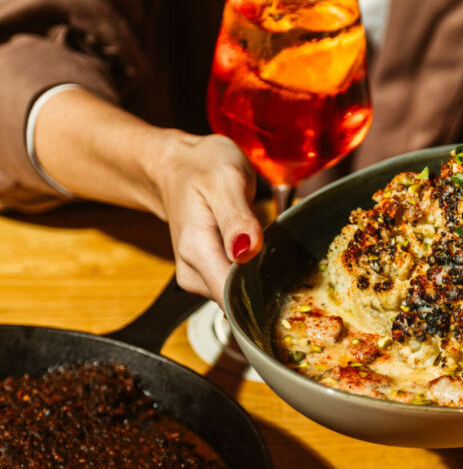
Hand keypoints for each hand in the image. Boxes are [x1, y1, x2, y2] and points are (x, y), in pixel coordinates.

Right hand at [33, 88, 262, 304]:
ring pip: (240, 295)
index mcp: (196, 251)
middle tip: (274, 243)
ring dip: (259, 274)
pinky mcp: (206, 278)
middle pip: (239, 299)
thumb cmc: (202, 169)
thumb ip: (237, 219)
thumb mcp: (225, 181)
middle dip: (264, 280)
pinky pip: (236, 286)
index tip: (280, 267)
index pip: (231, 296)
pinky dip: (251, 271)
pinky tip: (253, 249)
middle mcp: (193, 273)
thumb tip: (247, 252)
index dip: (261, 288)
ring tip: (262, 240)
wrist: (177, 168)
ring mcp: (198, 279)